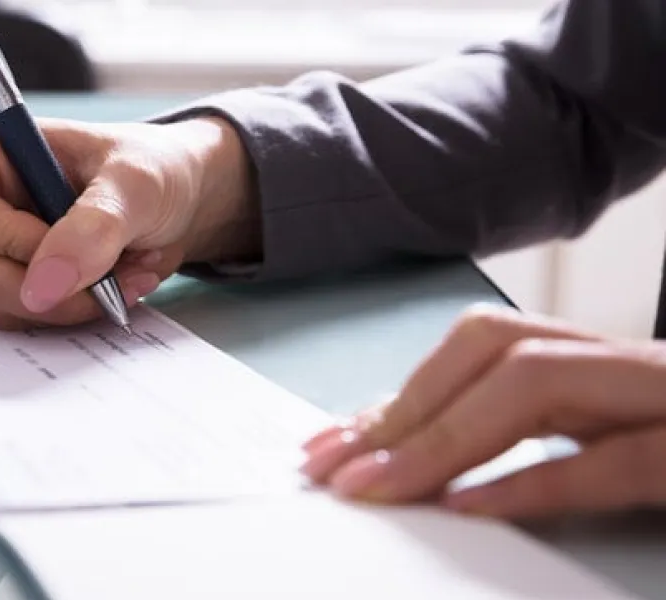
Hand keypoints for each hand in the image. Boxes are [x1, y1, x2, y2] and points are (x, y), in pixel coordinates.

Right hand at [0, 116, 258, 329]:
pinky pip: (29, 319)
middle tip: (116, 270)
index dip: (9, 242)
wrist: (182, 198)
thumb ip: (92, 227)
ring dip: (75, 301)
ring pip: (3, 304)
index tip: (71, 242)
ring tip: (129, 271)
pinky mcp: (18, 282)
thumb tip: (42, 286)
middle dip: (54, 283)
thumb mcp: (135, 184)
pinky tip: (117, 284)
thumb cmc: (153, 167)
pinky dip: (78, 311)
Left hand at [300, 304, 665, 518]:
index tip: (330, 444)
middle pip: (495, 350)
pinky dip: (534, 480)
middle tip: (333, 468)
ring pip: (538, 382)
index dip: (399, 395)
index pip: (480, 350)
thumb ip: (513, 430)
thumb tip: (401, 449)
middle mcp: (625, 364)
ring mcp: (664, 397)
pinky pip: (615, 460)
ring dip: (442, 435)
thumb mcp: (601, 435)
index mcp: (598, 361)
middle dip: (403, 409)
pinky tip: (470, 506)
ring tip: (378, 486)